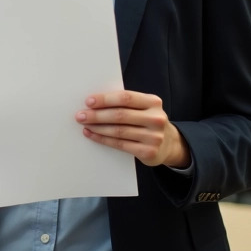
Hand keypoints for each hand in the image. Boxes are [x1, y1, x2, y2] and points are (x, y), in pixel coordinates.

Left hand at [76, 90, 190, 167]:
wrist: (169, 144)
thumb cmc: (148, 120)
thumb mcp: (144, 107)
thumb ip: (125, 103)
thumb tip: (94, 102)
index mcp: (153, 102)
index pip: (125, 98)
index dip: (105, 99)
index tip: (89, 101)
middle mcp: (155, 119)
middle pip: (120, 115)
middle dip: (97, 115)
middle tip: (80, 115)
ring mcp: (154, 137)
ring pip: (118, 131)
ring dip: (97, 127)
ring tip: (84, 124)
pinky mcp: (148, 152)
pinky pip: (120, 144)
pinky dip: (103, 139)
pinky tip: (92, 134)